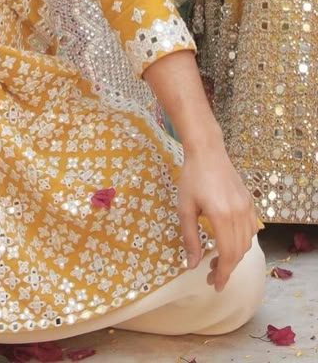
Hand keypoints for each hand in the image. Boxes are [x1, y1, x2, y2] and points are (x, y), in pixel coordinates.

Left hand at [177, 140, 259, 291]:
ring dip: (234, 255)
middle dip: (227, 268)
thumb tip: (191, 264)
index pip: (228, 254)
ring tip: (217, 260)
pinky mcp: (250, 202)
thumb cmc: (191, 177)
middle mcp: (239, 214)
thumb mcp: (185, 207)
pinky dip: (242, 241)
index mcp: (222, 216)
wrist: (207, 151)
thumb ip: (189, 237)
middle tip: (212, 275)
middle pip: (239, 251)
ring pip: (247, 242)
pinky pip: (251, 229)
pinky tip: (229, 242)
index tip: (215, 284)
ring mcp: (247, 207)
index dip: (223, 273)